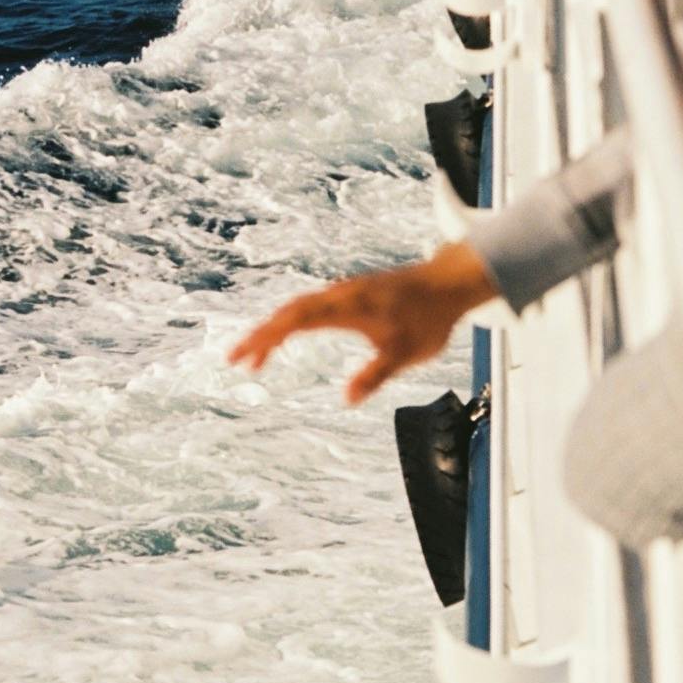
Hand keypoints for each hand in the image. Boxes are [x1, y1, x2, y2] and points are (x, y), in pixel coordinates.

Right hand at [228, 241, 494, 397]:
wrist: (447, 283)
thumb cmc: (427, 319)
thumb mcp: (404, 353)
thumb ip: (374, 374)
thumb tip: (347, 399)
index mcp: (344, 307)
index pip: (293, 321)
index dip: (265, 339)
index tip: (243, 358)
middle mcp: (337, 295)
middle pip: (287, 313)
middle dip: (259, 336)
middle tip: (235, 360)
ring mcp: (343, 293)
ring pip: (298, 308)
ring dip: (274, 330)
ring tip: (256, 357)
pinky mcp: (351, 295)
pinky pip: (310, 306)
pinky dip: (292, 322)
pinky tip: (289, 334)